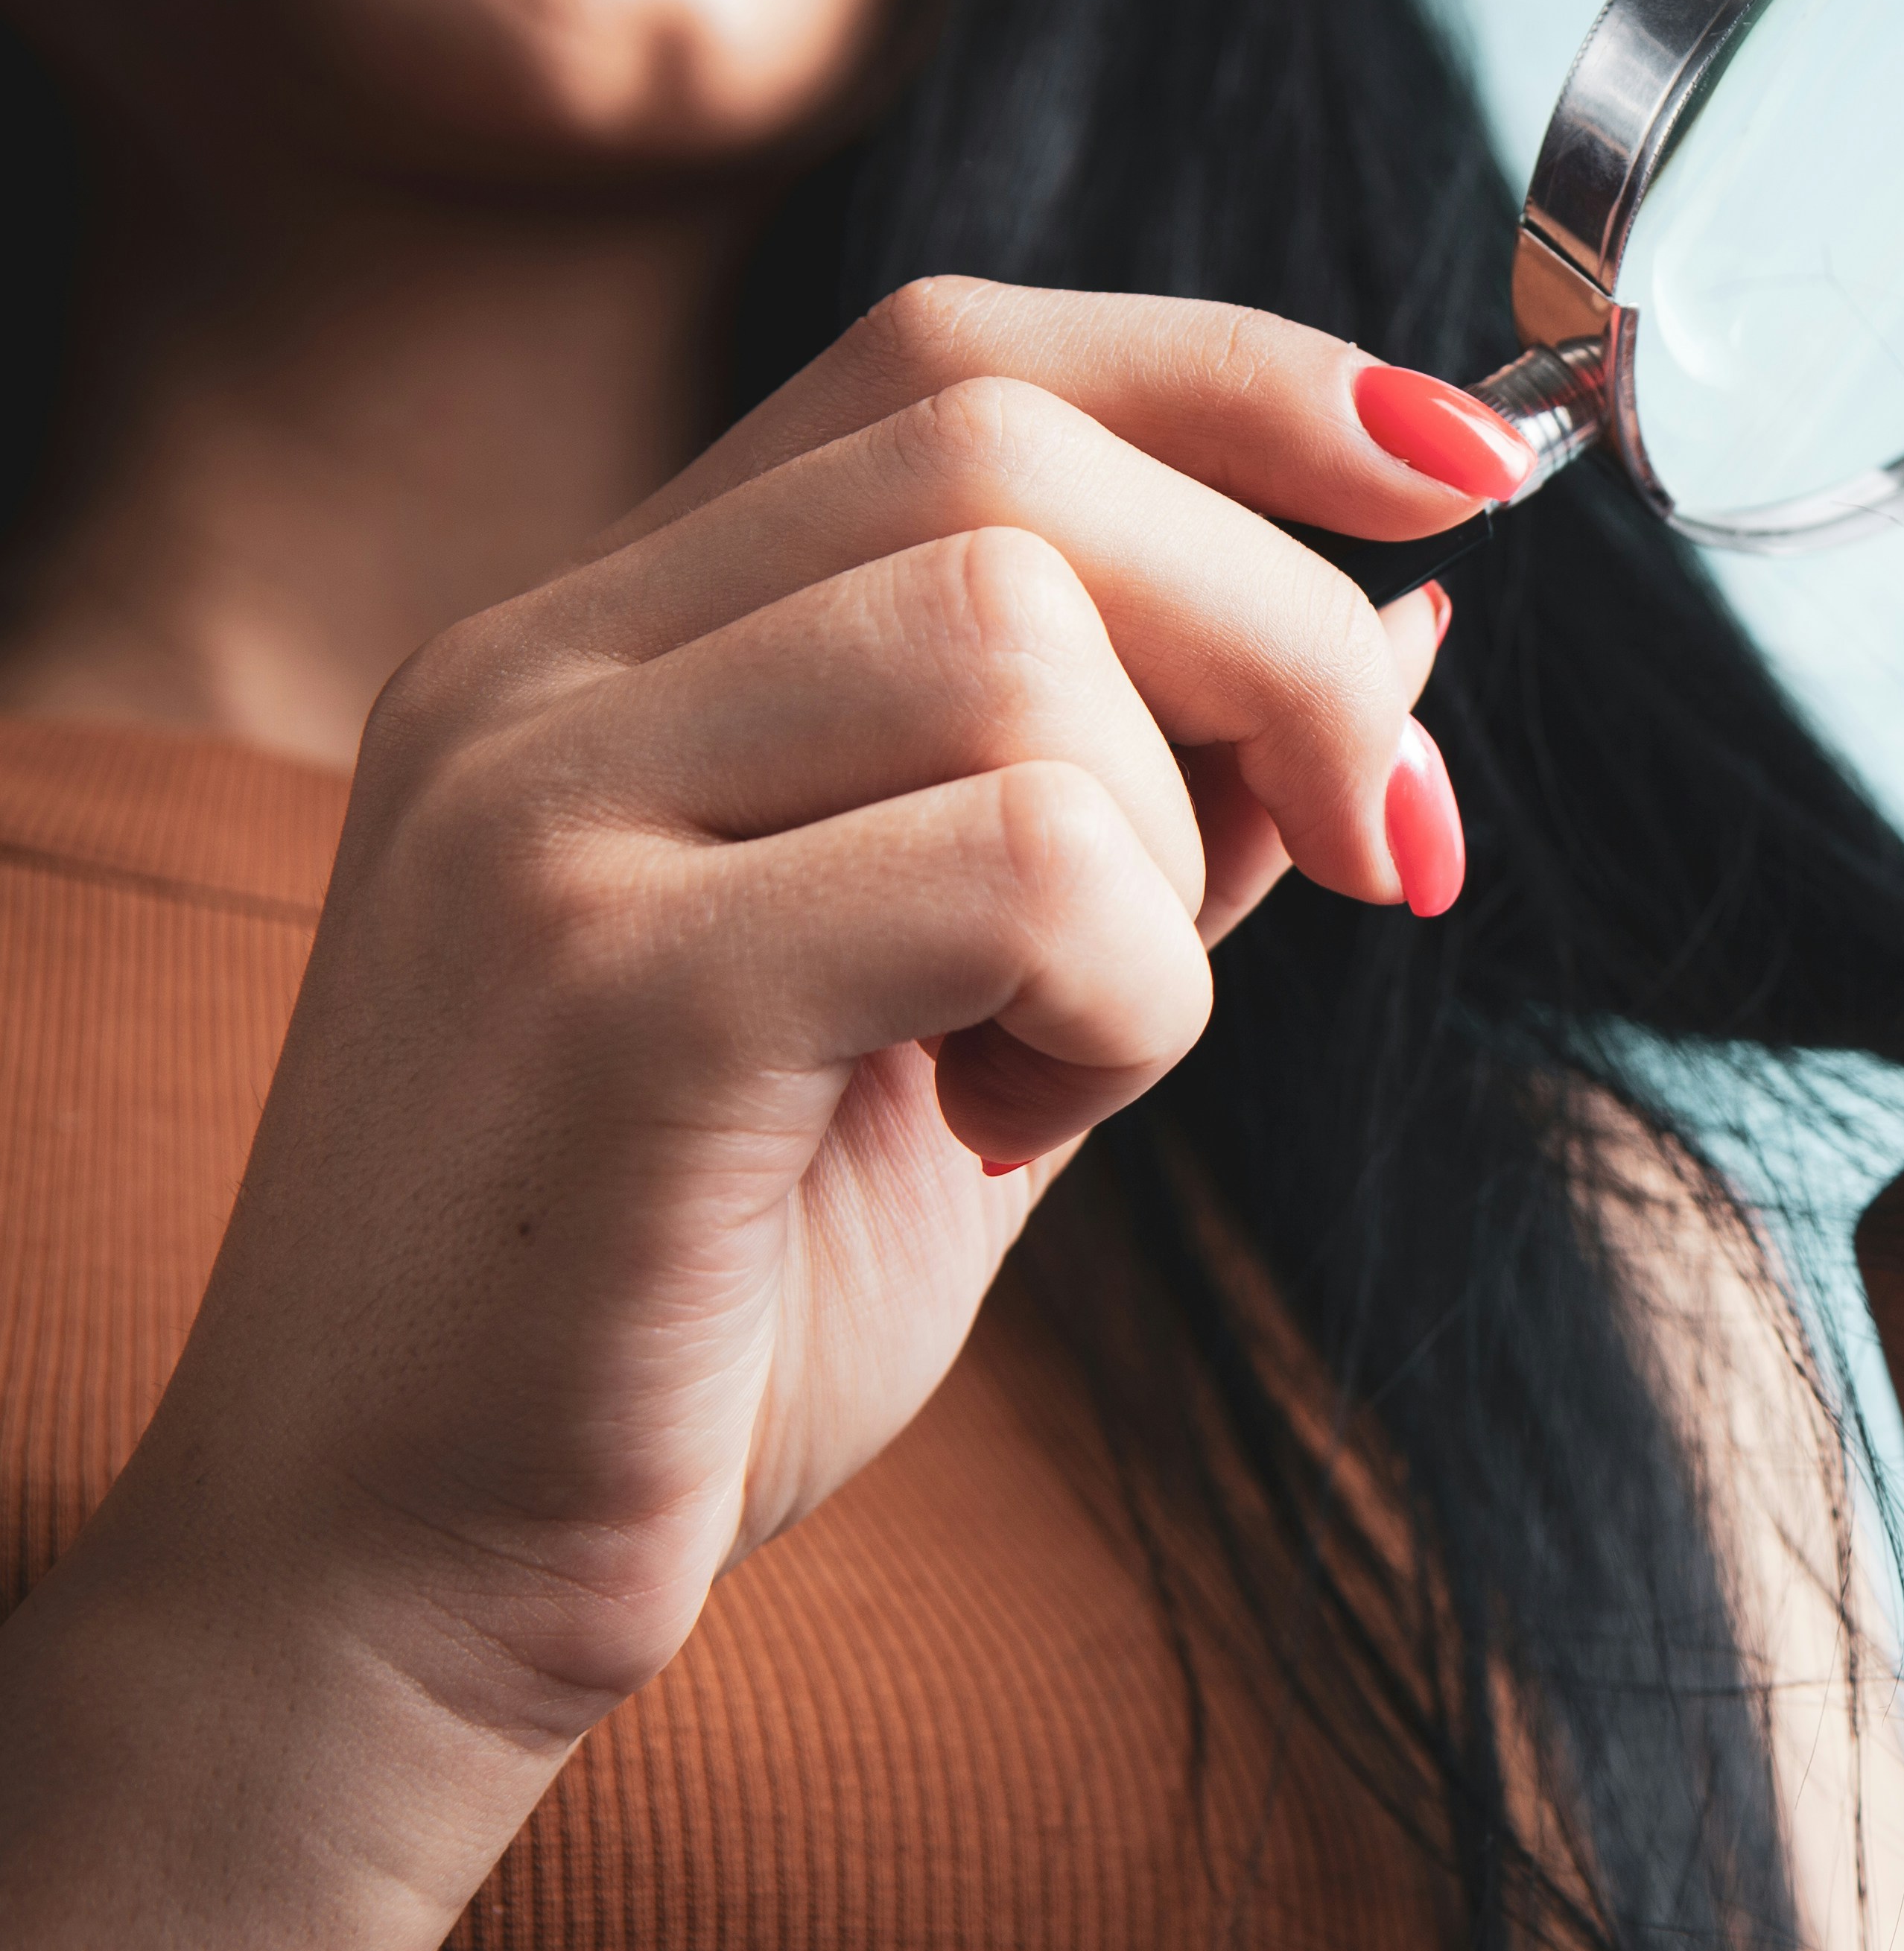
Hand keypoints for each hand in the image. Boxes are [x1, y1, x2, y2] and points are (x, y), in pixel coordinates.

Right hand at [124, 279, 1514, 1739]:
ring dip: (1163, 866)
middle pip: (1007, 451)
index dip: (1239, 379)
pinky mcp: (606, 979)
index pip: (954, 361)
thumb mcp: (980, 1013)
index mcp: (616, 638)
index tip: (1459, 465)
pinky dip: (1113, 1002)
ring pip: (1016, 637)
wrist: (397, 1589)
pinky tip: (1012, 1125)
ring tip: (1070, 1061)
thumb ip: (1150, 808)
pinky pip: (1005, 863)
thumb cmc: (699, 1311)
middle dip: (1278, 633)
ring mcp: (544, 803)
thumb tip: (1398, 614)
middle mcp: (545, 664)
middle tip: (1384, 853)